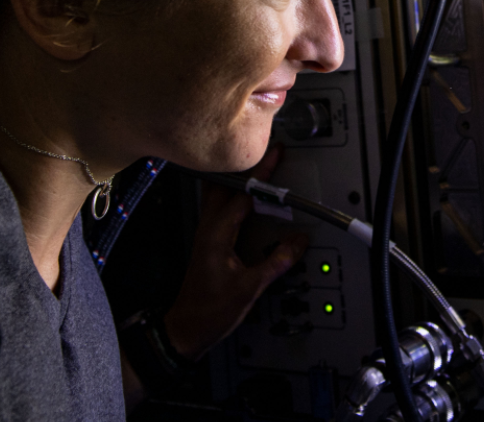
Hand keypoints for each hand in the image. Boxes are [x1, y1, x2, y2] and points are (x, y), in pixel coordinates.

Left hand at [162, 146, 308, 359]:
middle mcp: (208, 228)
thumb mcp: (250, 287)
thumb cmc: (209, 311)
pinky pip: (221, 207)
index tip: (276, 154)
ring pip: (219, 193)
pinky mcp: (209, 242)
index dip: (262, 172)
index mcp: (216, 233)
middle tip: (267, 153)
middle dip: (246, 166)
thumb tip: (297, 241)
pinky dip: (235, 195)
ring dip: (238, 179)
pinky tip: (248, 198)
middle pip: (224, 184)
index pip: (243, 193)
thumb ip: (276, 262)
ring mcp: (206, 234)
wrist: (186, 329)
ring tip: (259, 168)